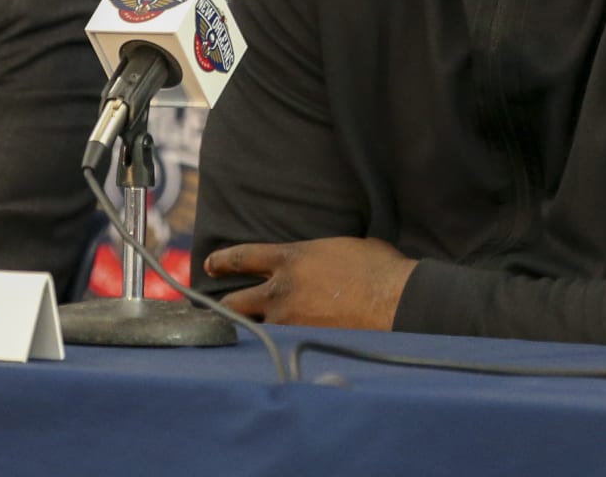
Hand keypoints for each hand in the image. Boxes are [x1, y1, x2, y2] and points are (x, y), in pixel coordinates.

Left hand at [202, 237, 415, 330]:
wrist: (396, 299)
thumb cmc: (379, 268)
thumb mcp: (342, 248)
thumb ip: (320, 257)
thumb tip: (323, 261)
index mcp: (291, 258)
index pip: (243, 256)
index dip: (223, 261)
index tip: (211, 265)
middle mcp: (281, 290)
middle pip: (235, 300)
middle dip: (221, 306)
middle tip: (210, 311)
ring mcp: (289, 321)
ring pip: (253, 329)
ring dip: (247, 334)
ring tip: (237, 340)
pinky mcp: (302, 344)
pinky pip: (277, 348)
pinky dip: (271, 351)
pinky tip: (267, 356)